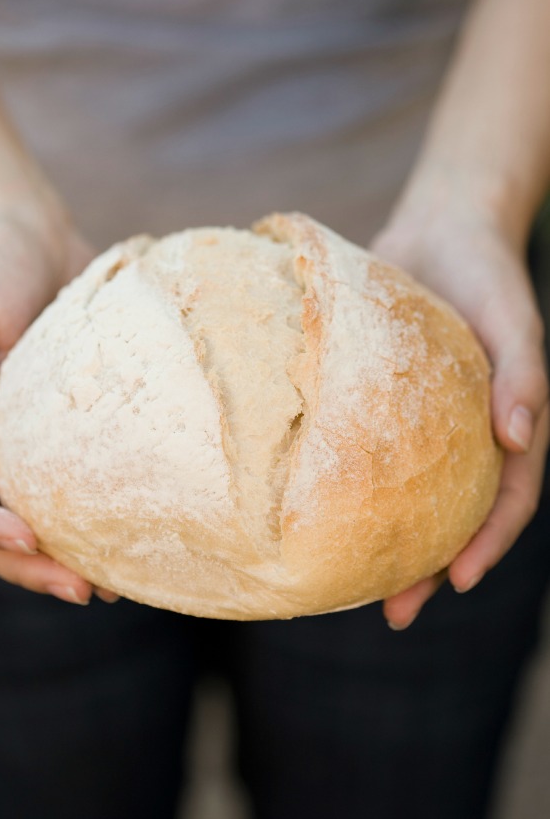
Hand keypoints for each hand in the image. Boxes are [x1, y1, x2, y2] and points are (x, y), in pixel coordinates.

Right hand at [0, 198, 116, 603]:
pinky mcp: (61, 429)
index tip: (32, 538)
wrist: (34, 235)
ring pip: (30, 517)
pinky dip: (91, 516)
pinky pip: (70, 485)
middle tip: (82, 589)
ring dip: (61, 555)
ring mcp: (18, 440)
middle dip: (28, 564)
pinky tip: (127, 536)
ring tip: (109, 583)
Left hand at [371, 202, 548, 629]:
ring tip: (348, 581)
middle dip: (428, 566)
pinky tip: (315, 505)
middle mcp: (463, 435)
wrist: (441, 228)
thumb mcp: (518, 322)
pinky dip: (351, 482)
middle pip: (449, 513)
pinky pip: (365, 448)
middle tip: (392, 612)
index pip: (505, 500)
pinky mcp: (379, 400)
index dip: (487, 545)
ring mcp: (421, 422)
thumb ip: (524, 376)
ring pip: (405, 492)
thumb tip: (519, 438)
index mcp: (504, 427)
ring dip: (386, 537)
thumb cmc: (489, 275)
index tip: (457, 583)